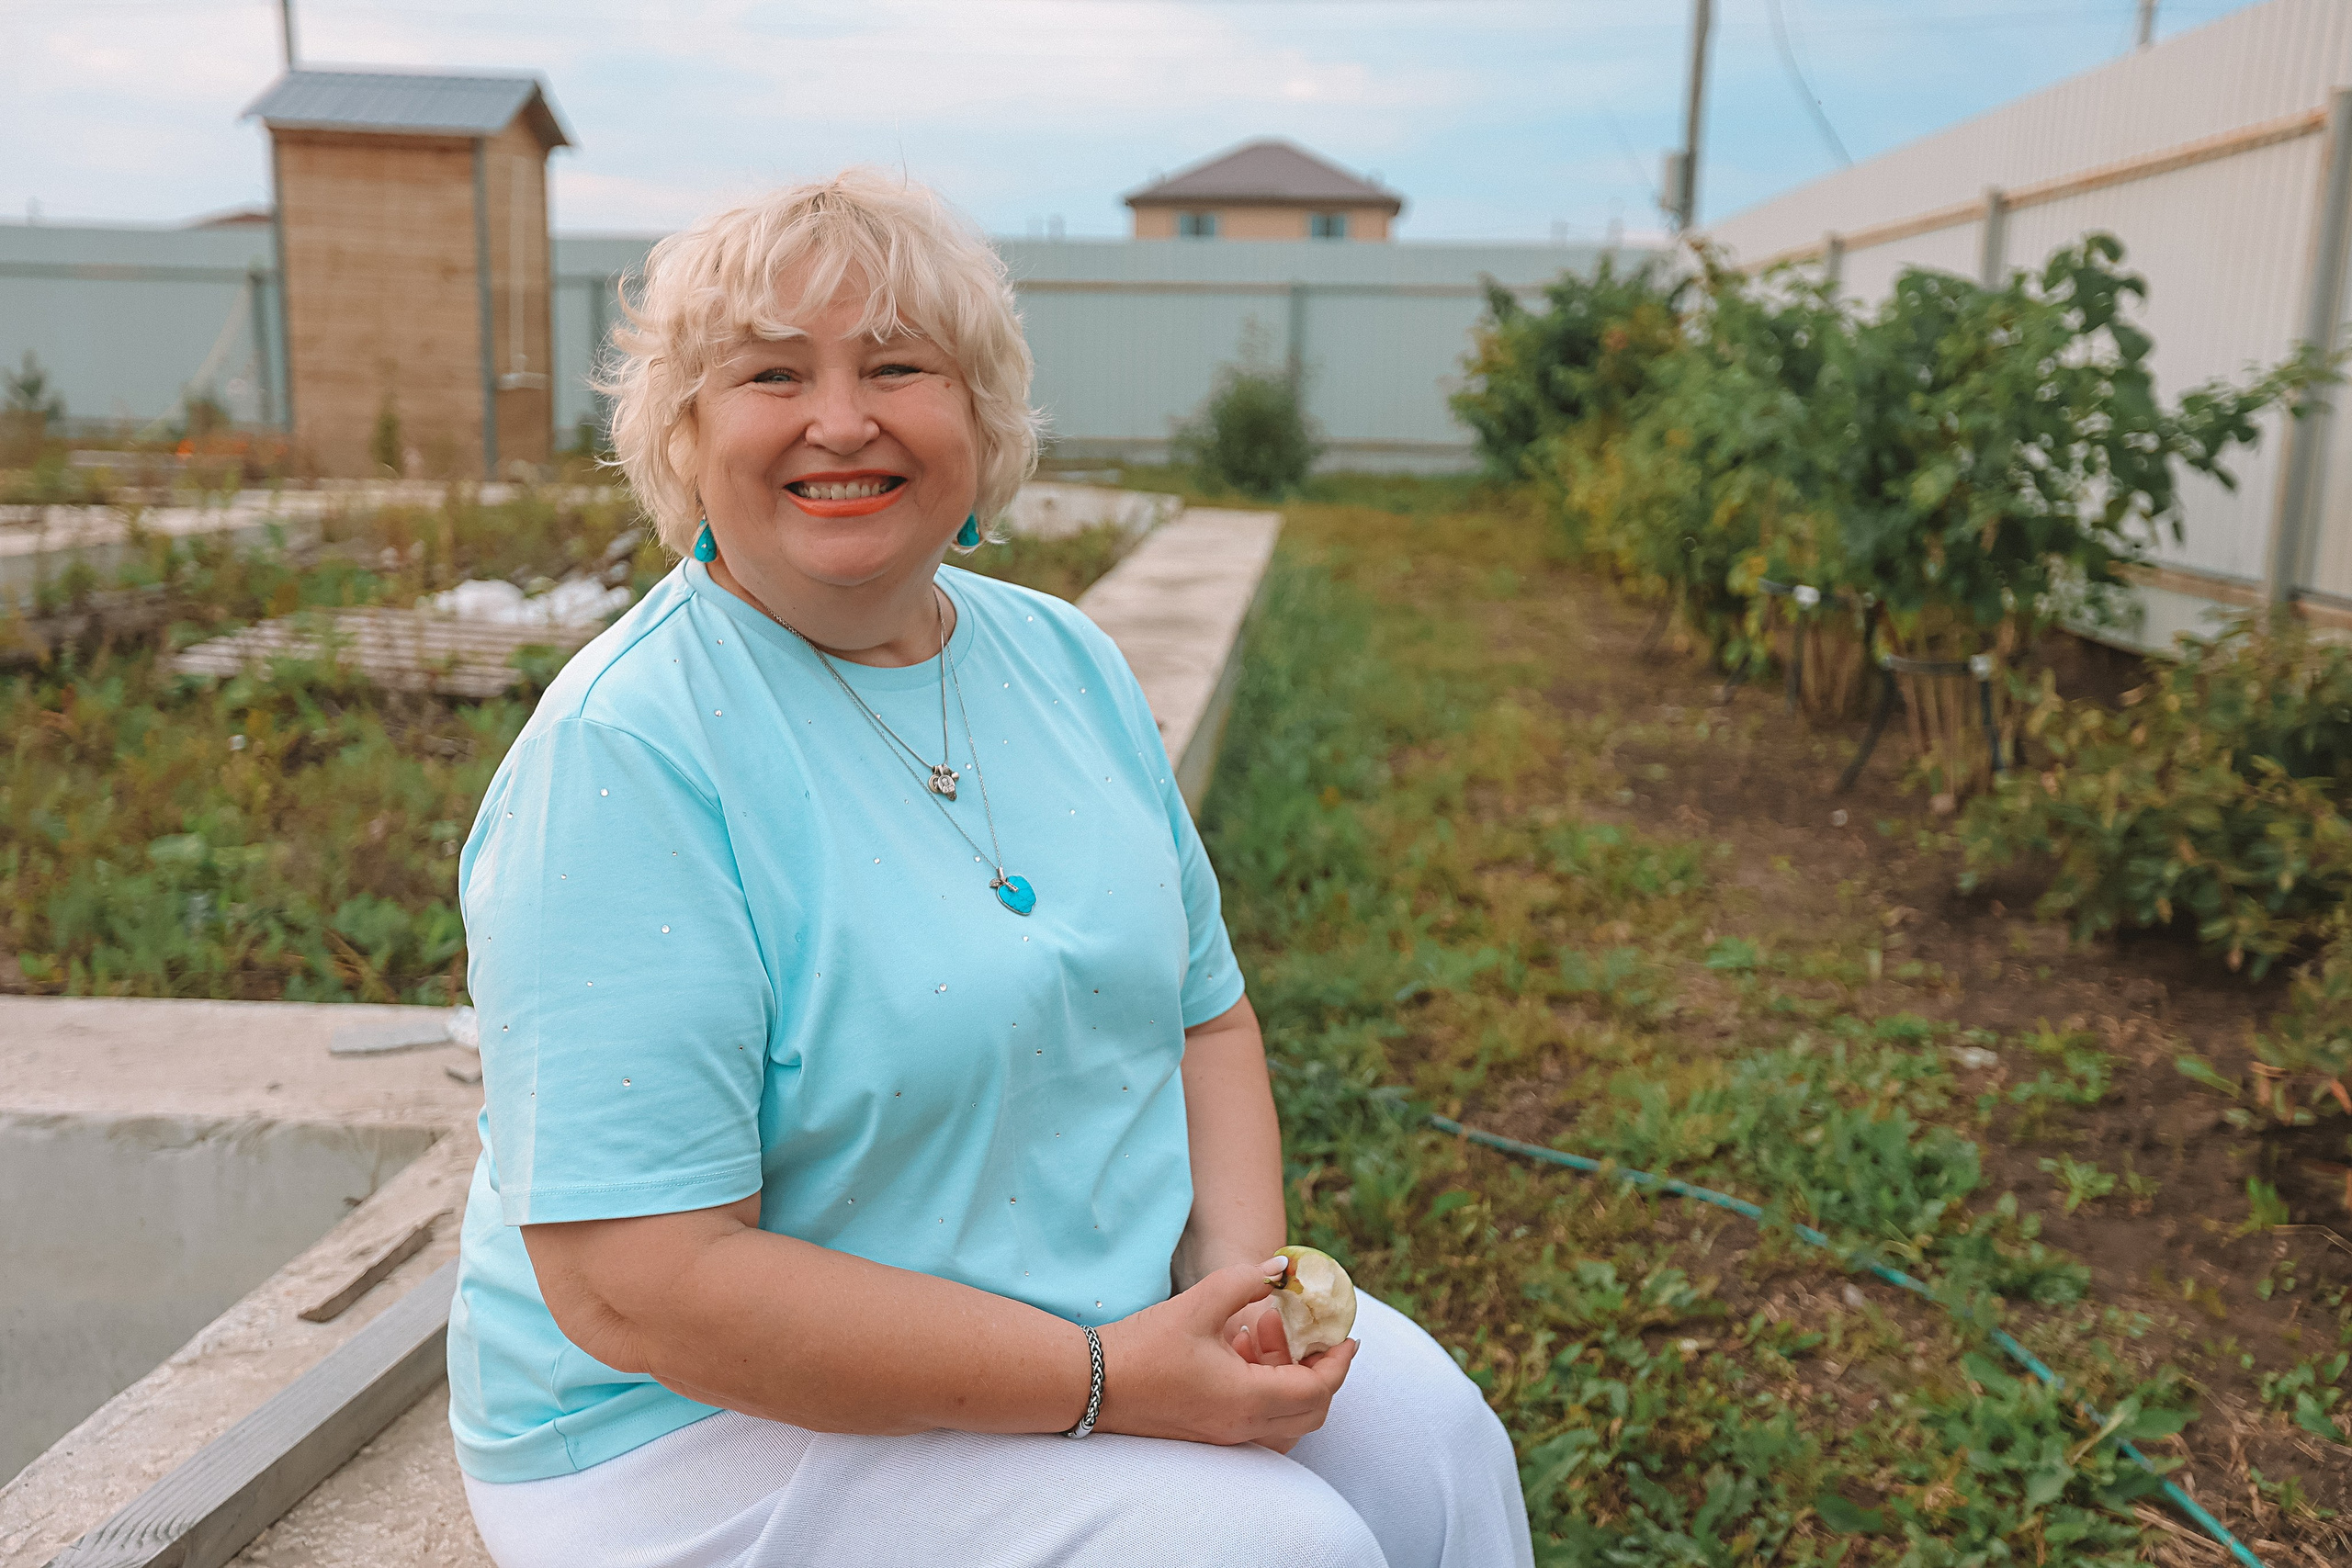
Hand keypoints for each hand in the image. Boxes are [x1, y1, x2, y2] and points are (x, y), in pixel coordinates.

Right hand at [1093, 1260, 1355, 1447]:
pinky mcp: (1209, 1433)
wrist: (1091, 1385)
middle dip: (1320, 1371)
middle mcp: (1242, 1427)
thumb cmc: (1144, 1346)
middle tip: (1306, 1331)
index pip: (1316, 1389)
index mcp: (1246, 1399)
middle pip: (1311, 1412)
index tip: (1348, 1335)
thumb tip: (1283, 1270)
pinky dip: (1266, 1389)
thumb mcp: (1198, 1304)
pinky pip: (1259, 1420)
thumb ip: (1246, 1282)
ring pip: (1286, 1420)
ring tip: (1263, 1332)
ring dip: (1291, 1379)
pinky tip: (1239, 1349)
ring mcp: (1225, 1435)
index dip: (1338, 1362)